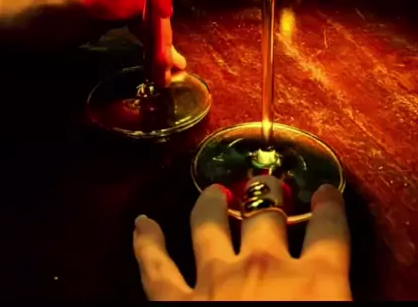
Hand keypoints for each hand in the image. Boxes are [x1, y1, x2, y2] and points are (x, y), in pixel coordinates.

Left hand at [0, 0, 185, 83]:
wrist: (10, 26)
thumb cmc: (29, 7)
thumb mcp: (57, 2)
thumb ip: (94, 0)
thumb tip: (136, 2)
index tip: (163, 15)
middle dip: (160, 24)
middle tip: (166, 59)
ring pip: (150, 12)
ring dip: (161, 41)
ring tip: (168, 72)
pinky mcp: (118, 13)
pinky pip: (142, 27)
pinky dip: (153, 46)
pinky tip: (166, 67)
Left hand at [133, 177, 351, 300]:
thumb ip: (337, 302)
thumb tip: (339, 297)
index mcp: (316, 281)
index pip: (330, 230)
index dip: (330, 208)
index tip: (327, 194)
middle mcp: (264, 265)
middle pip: (267, 212)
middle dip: (268, 193)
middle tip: (268, 187)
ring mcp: (214, 277)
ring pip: (210, 223)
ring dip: (213, 204)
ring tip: (215, 193)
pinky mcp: (173, 301)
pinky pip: (156, 265)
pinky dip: (147, 242)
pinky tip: (142, 224)